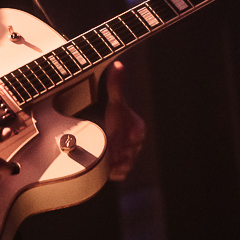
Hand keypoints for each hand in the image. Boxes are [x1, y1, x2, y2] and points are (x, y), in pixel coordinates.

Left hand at [103, 61, 145, 180]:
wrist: (101, 124)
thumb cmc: (109, 113)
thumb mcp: (112, 101)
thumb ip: (115, 84)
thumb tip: (118, 65)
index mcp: (138, 129)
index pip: (132, 141)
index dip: (119, 141)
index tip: (110, 138)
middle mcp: (136, 145)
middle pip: (126, 155)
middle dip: (113, 152)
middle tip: (102, 146)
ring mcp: (131, 158)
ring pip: (122, 166)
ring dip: (112, 163)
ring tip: (102, 154)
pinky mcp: (123, 169)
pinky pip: (119, 174)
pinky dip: (111, 172)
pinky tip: (103, 164)